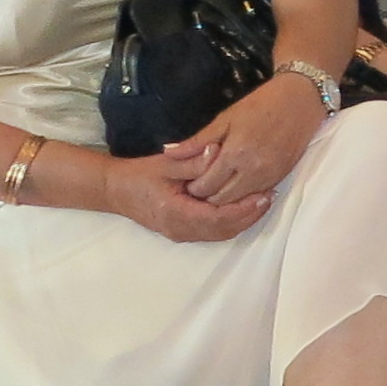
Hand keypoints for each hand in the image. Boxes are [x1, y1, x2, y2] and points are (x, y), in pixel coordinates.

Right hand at [97, 147, 269, 243]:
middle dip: (250, 215)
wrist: (115, 191)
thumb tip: (217, 151)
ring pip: (221, 233)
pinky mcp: (183, 232)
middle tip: (271, 196)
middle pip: (225, 230)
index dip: (244, 208)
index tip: (264, 194)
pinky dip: (232, 221)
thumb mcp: (167, 163)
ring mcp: (182, 234)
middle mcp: (181, 229)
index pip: (219, 217)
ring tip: (264, 200)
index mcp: (177, 213)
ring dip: (244, 220)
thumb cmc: (139, 175)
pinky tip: (245, 206)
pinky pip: (214, 232)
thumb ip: (193, 160)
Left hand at [168, 77, 326, 211]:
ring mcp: (268, 177)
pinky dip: (243, 193)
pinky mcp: (280, 178)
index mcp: (235, 154)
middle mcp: (252, 171)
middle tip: (200, 184)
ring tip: (217, 182)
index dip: (193, 187)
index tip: (188, 180)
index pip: (205, 186)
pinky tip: (237, 181)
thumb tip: (168, 152)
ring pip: (238, 202)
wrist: (301, 101)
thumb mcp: (225, 118)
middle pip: (220, 200)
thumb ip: (197, 141)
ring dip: (225, 197)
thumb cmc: (260, 104)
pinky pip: (255, 195)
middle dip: (207, 195)